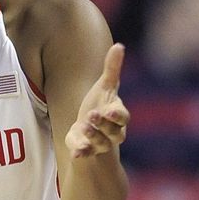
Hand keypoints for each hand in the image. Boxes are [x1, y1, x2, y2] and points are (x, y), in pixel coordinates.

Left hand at [65, 43, 128, 158]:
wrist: (88, 126)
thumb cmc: (100, 103)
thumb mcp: (104, 85)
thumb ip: (112, 68)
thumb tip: (119, 45)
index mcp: (118, 116)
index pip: (123, 118)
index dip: (117, 116)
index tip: (109, 111)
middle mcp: (113, 133)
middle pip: (113, 132)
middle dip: (102, 124)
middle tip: (91, 115)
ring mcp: (101, 143)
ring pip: (100, 143)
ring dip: (92, 135)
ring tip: (83, 125)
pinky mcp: (87, 150)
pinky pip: (86, 154)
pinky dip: (81, 153)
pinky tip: (75, 152)